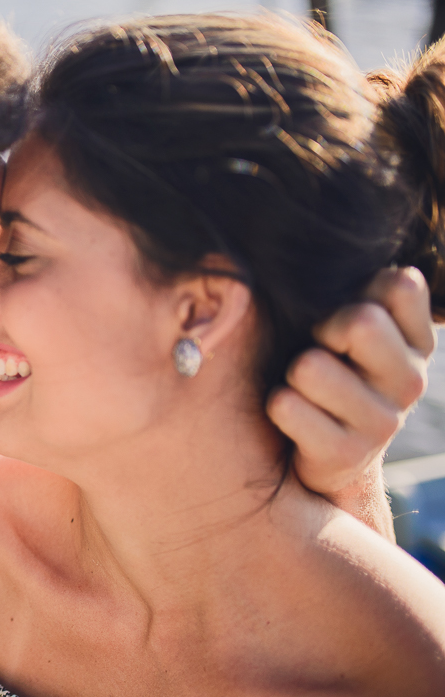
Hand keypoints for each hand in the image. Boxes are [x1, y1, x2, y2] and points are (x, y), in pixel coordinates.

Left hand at [267, 267, 435, 534]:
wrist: (326, 462)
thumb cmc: (330, 376)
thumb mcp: (354, 331)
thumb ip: (364, 290)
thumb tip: (329, 233)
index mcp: (417, 343)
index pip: (399, 285)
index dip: (356, 294)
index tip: (344, 323)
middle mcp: (411, 382)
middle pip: (359, 321)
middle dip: (321, 331)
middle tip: (319, 354)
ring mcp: (382, 423)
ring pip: (311, 365)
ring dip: (294, 374)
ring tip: (306, 391)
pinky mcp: (344, 454)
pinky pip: (285, 405)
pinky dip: (277, 405)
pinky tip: (294, 421)